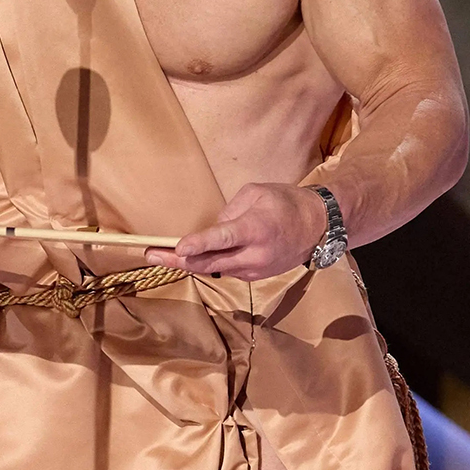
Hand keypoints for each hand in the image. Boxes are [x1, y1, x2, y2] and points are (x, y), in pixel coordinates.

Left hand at [146, 181, 329, 280]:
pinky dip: (208, 263)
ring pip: (215, 268)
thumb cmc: (286, 203)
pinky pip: (226, 270)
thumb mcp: (256, 193)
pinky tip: (191, 257)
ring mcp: (255, 269)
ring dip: (189, 263)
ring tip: (161, 256)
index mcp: (256, 228)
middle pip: (210, 262)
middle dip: (178, 260)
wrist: (319, 227)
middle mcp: (255, 254)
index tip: (178, 247)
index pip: (222, 239)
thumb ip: (230, 211)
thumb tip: (211, 229)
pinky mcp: (255, 276)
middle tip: (151, 254)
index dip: (199, 244)